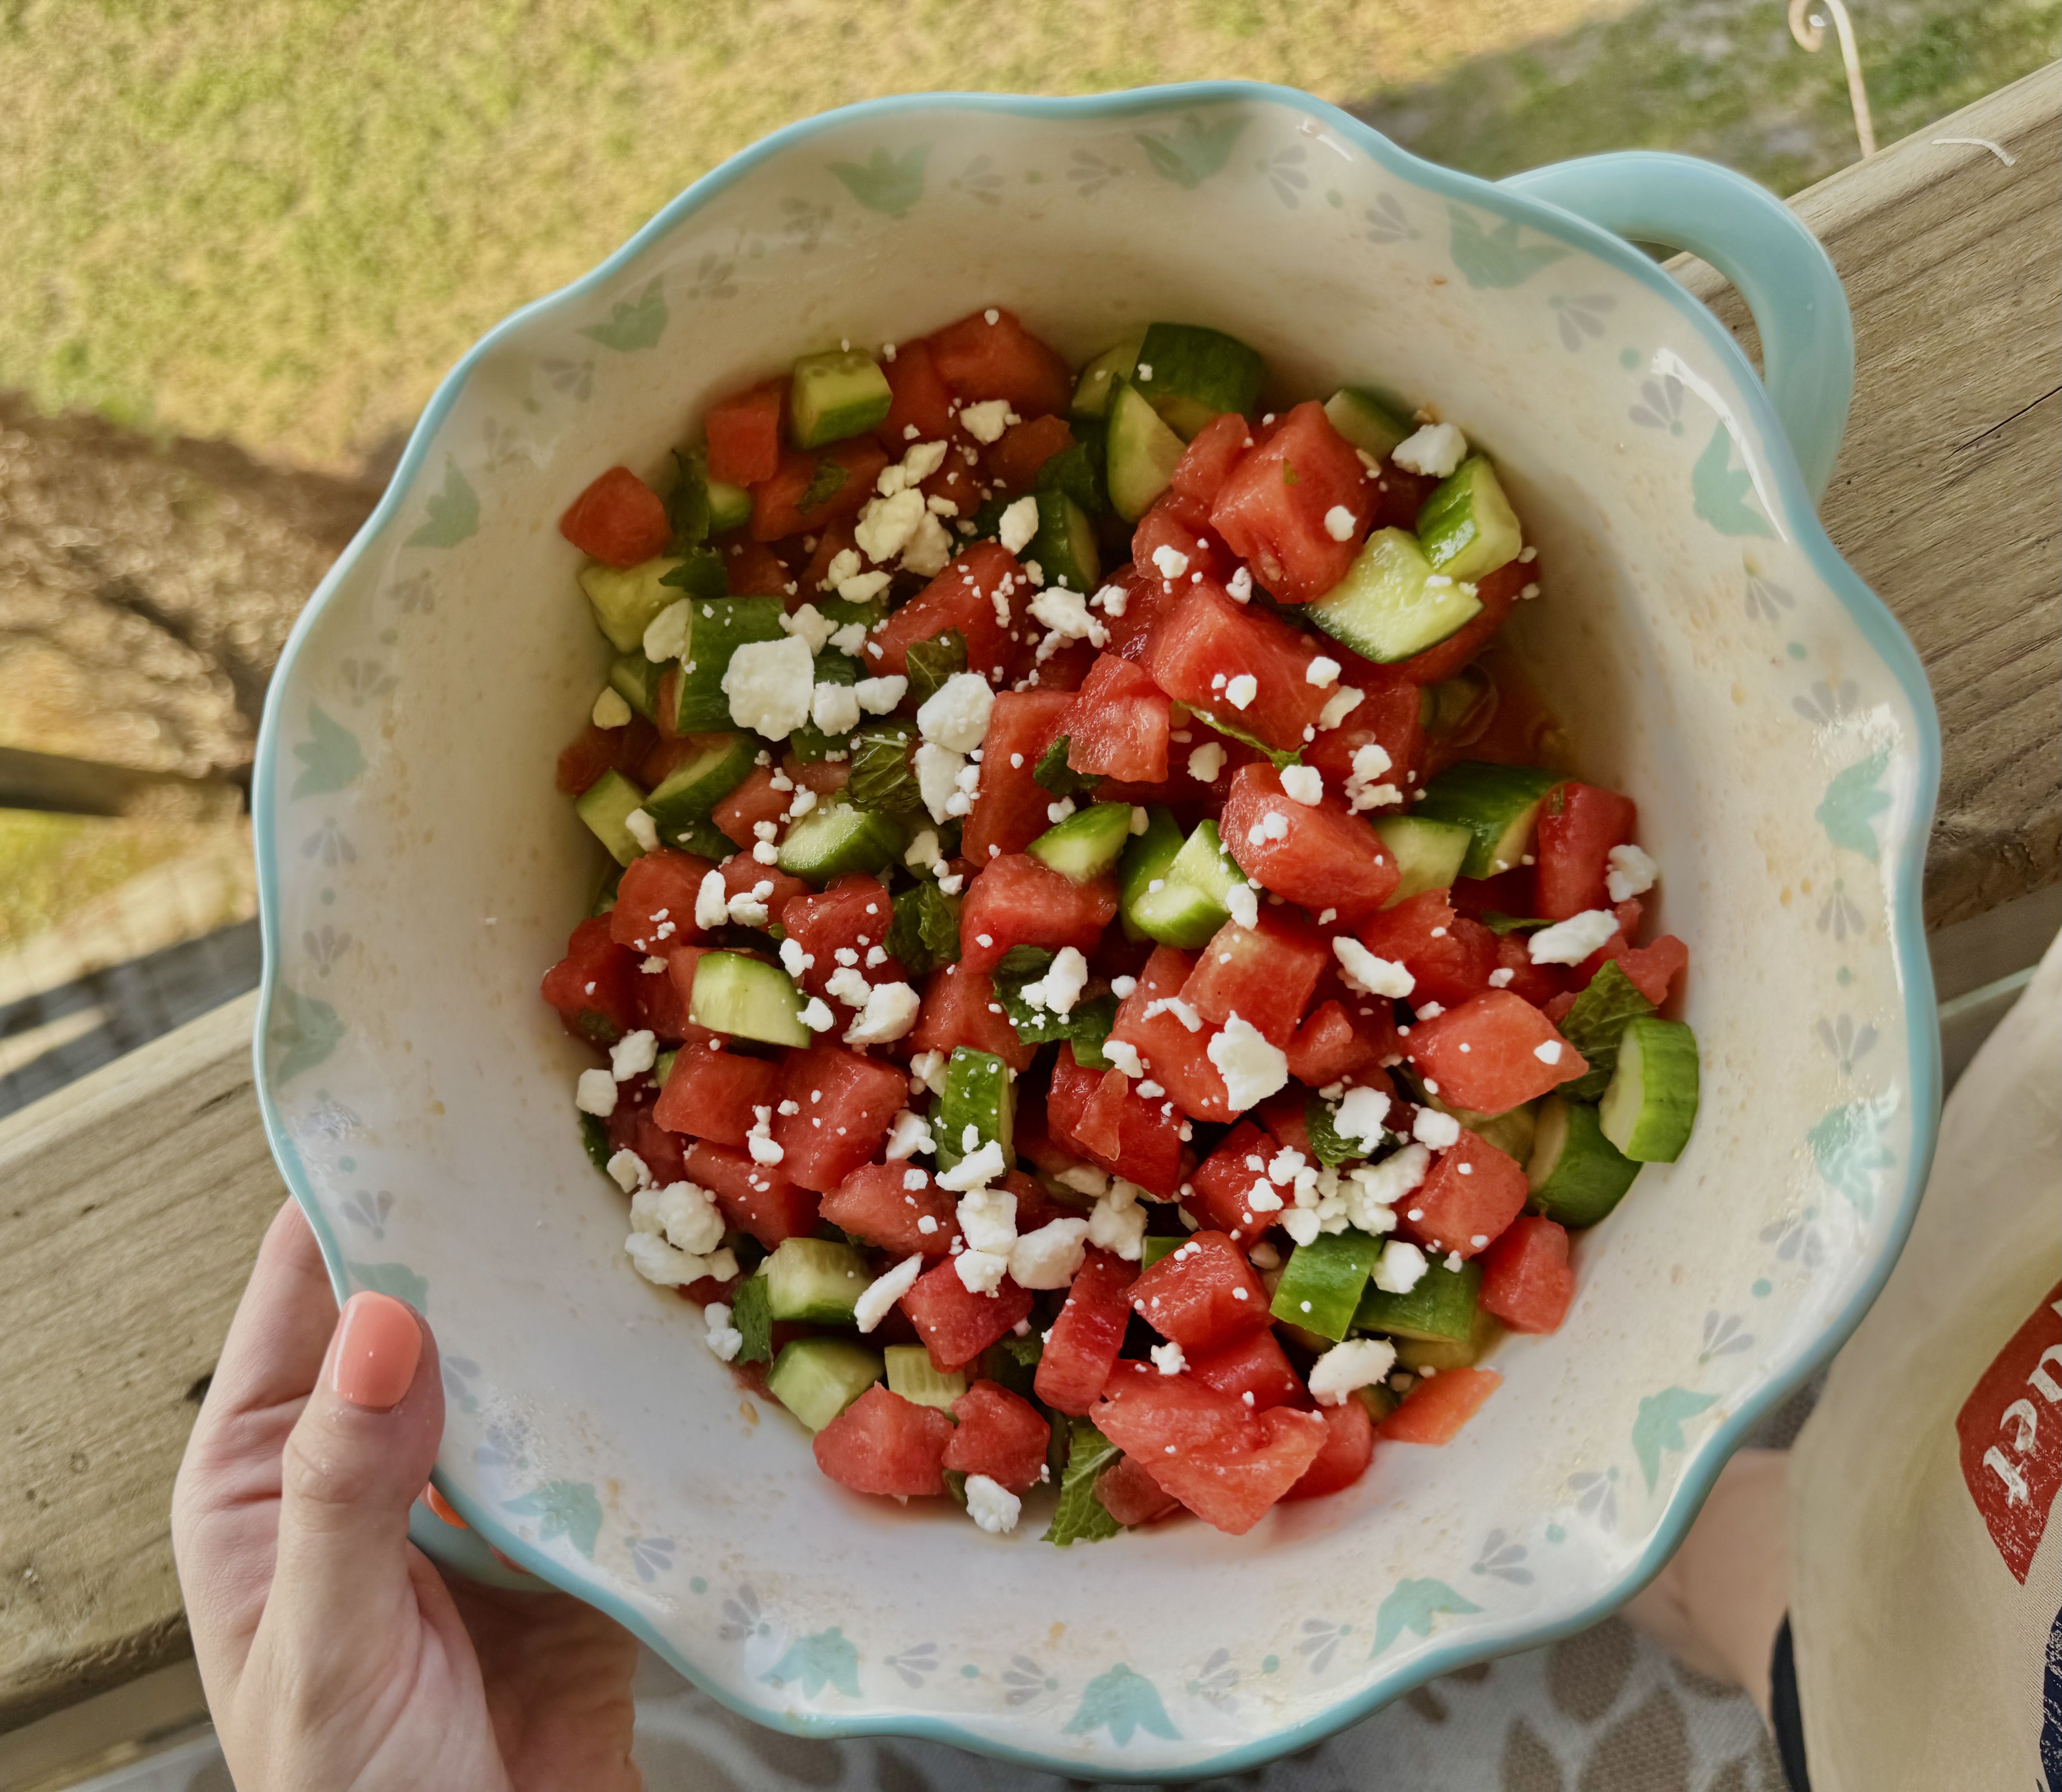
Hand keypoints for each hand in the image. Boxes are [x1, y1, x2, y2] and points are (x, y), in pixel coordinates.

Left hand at [174, 1200, 641, 1789]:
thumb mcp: (323, 1646)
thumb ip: (346, 1487)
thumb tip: (383, 1319)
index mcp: (268, 1469)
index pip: (303, 1290)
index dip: (355, 1193)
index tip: (423, 1111)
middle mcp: (372, 1455)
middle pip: (427, 1304)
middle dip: (484, 1232)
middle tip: (558, 1142)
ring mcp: (476, 1486)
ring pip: (520, 1354)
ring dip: (565, 1300)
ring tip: (628, 1211)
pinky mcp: (570, 1524)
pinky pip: (598, 1427)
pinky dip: (631, 1381)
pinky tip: (672, 1322)